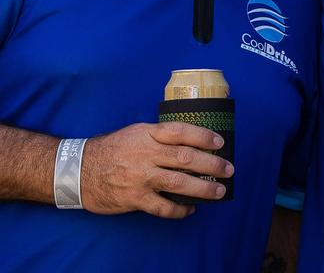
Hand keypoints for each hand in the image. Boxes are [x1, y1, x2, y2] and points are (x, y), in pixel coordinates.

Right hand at [81, 122, 232, 218]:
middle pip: (186, 158)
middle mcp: (145, 154)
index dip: (203, 135)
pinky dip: (179, 209)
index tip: (220, 142)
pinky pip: (162, 206)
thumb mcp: (134, 133)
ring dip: (203, 188)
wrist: (76, 170)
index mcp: (146, 135)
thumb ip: (158, 137)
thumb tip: (190, 141)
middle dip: (212, 164)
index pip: (180, 131)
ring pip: (178, 182)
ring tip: (219, 191)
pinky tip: (190, 209)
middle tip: (229, 170)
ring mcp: (140, 177)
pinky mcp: (134, 198)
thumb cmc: (110, 151)